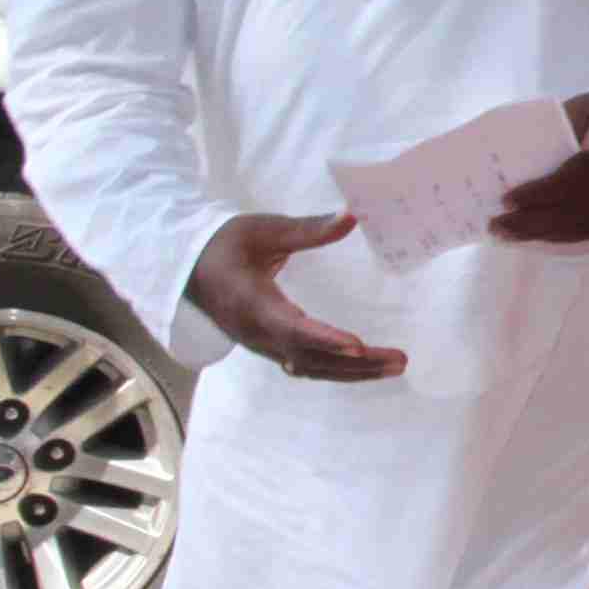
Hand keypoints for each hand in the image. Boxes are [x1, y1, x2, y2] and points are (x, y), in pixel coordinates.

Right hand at [189, 210, 402, 382]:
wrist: (188, 269)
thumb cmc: (225, 244)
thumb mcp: (264, 229)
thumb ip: (309, 228)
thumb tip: (352, 216)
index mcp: (251, 302)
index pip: (291, 328)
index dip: (324, 339)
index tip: (358, 346)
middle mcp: (257, 333)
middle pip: (310, 357)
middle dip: (356, 363)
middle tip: (400, 359)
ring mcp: (262, 344)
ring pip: (311, 367)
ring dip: (353, 372)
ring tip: (395, 365)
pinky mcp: (268, 347)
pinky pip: (306, 366)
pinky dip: (337, 370)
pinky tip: (366, 366)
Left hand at [493, 94, 588, 245]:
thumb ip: (562, 123)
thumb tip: (518, 147)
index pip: (577, 176)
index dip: (542, 191)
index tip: (508, 198)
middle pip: (573, 210)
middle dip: (530, 220)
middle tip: (494, 224)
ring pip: (578, 228)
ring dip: (537, 234)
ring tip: (503, 235)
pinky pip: (587, 234)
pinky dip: (555, 237)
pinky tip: (530, 238)